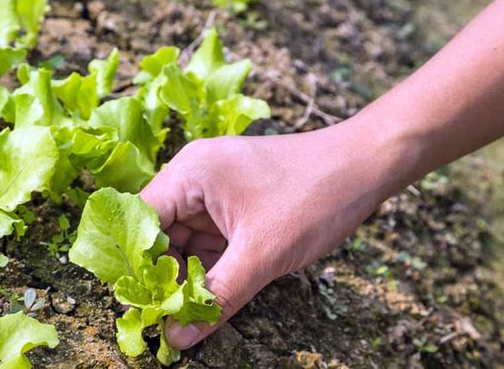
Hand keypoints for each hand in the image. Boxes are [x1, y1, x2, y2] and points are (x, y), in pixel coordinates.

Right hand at [140, 120, 411, 349]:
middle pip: (159, 232)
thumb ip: (216, 296)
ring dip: (186, 273)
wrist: (367, 166)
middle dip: (163, 274)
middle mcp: (195, 175)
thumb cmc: (315, 197)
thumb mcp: (262, 254)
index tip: (143, 304)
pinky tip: (211, 293)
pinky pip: (207, 238)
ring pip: (183, 239)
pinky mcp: (234, 203)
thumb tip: (178, 337)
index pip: (140, 220)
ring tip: (189, 310)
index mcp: (191, 172)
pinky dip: (208, 264)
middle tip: (168, 316)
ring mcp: (215, 189)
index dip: (137, 264)